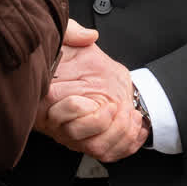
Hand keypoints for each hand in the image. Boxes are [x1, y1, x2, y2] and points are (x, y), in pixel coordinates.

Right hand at [38, 34, 147, 161]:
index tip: (96, 97)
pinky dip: (128, 144)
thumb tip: (88, 35)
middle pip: (77, 135)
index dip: (79, 107)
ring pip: (95, 148)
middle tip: (115, 105)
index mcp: (49, 97)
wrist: (84, 77)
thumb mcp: (65, 38)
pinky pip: (109, 153)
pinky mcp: (89, 143)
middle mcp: (58, 122)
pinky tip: (136, 127)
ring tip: (130, 115)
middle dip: (103, 122)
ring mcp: (74, 135)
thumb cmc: (70, 60)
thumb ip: (71, 32)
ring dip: (119, 134)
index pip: (59, 112)